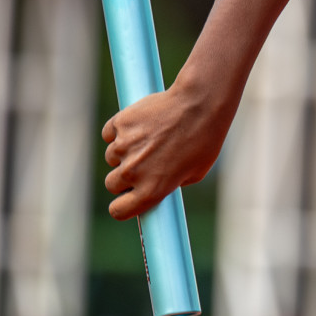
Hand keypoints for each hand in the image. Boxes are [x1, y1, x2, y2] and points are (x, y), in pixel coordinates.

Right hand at [101, 80, 225, 219]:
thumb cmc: (204, 138)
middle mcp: (133, 172)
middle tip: (145, 162)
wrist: (200, 104)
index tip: (126, 199)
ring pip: (112, 156)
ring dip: (125, 150)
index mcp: (151, 190)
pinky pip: (110, 133)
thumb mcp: (196, 172)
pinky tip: (142, 123)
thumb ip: (170, 184)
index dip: (121, 206)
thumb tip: (155, 186)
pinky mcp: (120, 124)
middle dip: (124, 176)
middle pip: (112, 183)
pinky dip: (121, 130)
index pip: (118, 211)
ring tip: (151, 137)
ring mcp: (123, 147)